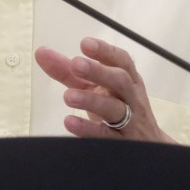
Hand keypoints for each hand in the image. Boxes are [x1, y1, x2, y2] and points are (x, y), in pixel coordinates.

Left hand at [35, 37, 175, 143]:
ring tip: (68, 96)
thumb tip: (41, 53)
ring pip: (115, 108)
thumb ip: (68, 71)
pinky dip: (88, 129)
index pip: (121, 61)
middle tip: (76, 63)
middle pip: (120, 81)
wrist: (148, 146)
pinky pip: (106, 136)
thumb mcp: (95, 88)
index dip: (105, 51)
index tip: (85, 43)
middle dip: (99, 71)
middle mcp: (131, 97)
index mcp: (128, 79)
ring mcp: (130, 121)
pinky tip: (70, 122)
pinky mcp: (123, 144)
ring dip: (91, 100)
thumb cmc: (117, 108)